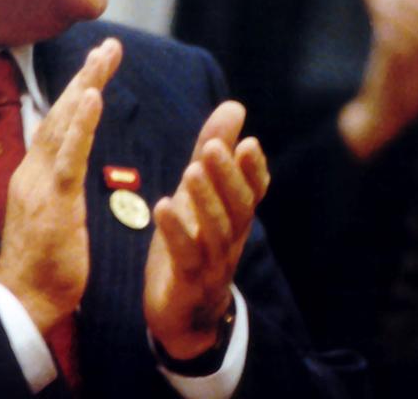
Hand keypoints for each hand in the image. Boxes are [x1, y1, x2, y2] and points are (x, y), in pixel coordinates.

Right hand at [0, 38, 120, 335]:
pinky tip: (92, 96)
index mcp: (35, 175)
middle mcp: (33, 171)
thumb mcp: (51, 217)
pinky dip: (81, 123)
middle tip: (108, 46)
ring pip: (63, 124)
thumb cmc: (43, 267)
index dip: (77, 93)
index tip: (98, 65)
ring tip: (104, 56)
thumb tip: (68, 168)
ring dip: (86, 86)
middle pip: (60, 113)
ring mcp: (40, 183)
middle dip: (86, 77)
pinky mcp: (53, 199)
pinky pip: (69, 154)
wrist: (24, 302)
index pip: (58, 124)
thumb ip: (58, 188)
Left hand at [144, 101, 270, 359]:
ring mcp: (213, 261)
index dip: (254, 169)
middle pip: (237, 205)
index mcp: (237, 215)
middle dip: (227, 175)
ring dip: (205, 200)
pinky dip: (176, 231)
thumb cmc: (197, 241)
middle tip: (215, 146)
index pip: (255, 190)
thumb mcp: (204, 192)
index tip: (249, 142)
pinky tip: (163, 206)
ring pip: (216, 229)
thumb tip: (235, 105)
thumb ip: (216, 150)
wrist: (187, 312)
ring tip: (191, 170)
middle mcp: (232, 236)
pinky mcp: (188, 280)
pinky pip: (186, 255)